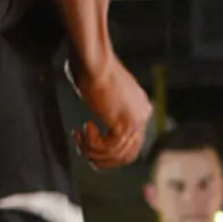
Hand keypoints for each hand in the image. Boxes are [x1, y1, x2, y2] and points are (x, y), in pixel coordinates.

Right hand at [70, 55, 152, 169]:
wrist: (94, 63)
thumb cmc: (94, 71)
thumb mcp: (106, 97)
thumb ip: (109, 114)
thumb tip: (97, 133)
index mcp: (141, 109)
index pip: (132, 146)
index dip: (108, 153)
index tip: (88, 144)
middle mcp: (143, 116)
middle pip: (127, 155)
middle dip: (101, 158)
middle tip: (82, 149)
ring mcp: (135, 121)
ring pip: (115, 154)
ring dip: (92, 150)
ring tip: (79, 136)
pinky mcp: (124, 124)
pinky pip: (108, 148)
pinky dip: (92, 144)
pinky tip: (84, 128)